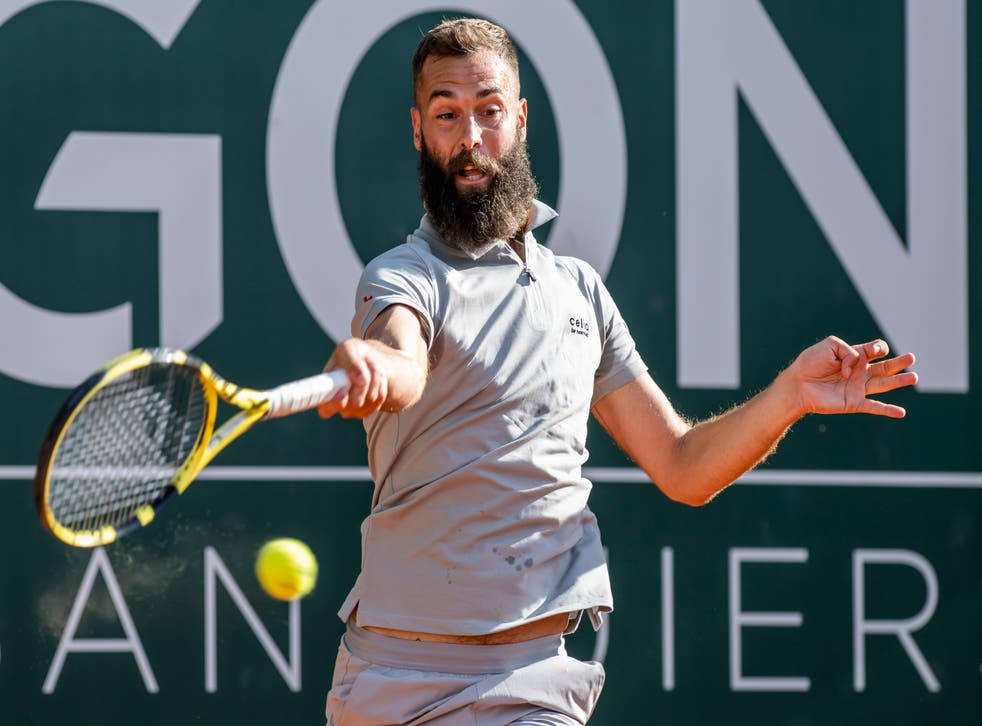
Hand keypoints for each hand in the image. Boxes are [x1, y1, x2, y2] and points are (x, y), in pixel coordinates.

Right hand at [317, 338, 389, 418]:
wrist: (370, 360)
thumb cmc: (354, 354)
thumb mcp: (350, 348)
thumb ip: (351, 361)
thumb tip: (360, 380)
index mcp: (324, 389)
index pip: (325, 408)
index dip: (336, 402)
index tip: (345, 390)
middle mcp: (336, 404)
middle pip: (353, 403)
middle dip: (364, 382)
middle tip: (365, 366)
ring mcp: (352, 409)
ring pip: (370, 399)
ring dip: (375, 379)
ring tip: (371, 367)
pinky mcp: (367, 410)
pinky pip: (379, 400)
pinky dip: (381, 385)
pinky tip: (376, 378)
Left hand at [786, 335, 916, 417]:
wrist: (797, 384)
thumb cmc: (810, 363)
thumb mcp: (830, 345)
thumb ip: (849, 351)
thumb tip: (858, 365)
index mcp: (853, 356)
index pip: (874, 350)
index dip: (878, 347)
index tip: (872, 351)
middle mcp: (858, 372)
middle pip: (884, 367)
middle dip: (898, 362)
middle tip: (912, 357)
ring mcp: (857, 388)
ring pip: (883, 384)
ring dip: (899, 381)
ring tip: (914, 377)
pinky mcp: (853, 402)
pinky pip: (874, 407)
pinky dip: (888, 410)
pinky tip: (901, 413)